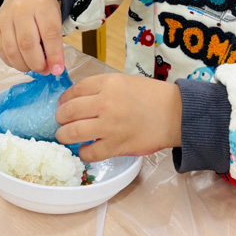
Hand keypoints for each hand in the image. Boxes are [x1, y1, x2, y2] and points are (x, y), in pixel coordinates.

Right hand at [0, 0, 64, 75]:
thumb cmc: (43, 8)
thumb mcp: (55, 17)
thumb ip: (55, 41)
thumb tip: (54, 68)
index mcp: (42, 5)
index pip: (49, 33)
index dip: (54, 55)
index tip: (57, 70)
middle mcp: (21, 9)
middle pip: (27, 43)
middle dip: (37, 63)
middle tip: (45, 70)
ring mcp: (5, 17)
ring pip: (12, 49)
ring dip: (24, 65)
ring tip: (33, 67)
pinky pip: (1, 50)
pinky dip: (12, 62)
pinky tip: (21, 62)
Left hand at [54, 74, 182, 162]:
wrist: (175, 113)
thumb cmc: (151, 96)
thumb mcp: (123, 81)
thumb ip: (101, 87)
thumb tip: (76, 99)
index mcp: (107, 84)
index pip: (74, 90)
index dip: (64, 99)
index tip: (63, 104)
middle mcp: (105, 103)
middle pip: (68, 111)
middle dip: (60, 118)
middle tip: (62, 121)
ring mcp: (110, 126)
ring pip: (72, 133)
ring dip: (64, 136)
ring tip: (66, 136)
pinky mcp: (117, 146)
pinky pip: (90, 153)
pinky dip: (83, 153)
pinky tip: (86, 149)